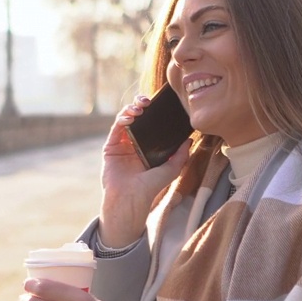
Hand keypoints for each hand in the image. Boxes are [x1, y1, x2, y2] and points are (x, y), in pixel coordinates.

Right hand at [98, 95, 190, 246]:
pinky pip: (115, 128)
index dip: (154, 112)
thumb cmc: (149, 188)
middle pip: (137, 117)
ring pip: (125, 119)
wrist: (131, 199)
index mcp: (147, 147)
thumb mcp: (170, 171)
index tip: (161, 104)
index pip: (150, 124)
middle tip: (148, 100)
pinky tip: (129, 116)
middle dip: (141, 105)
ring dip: (131, 109)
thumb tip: (190, 140)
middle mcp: (134, 143)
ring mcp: (121, 144)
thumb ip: (180, 156)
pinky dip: (122, 119)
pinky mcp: (111, 147)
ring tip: (139, 108)